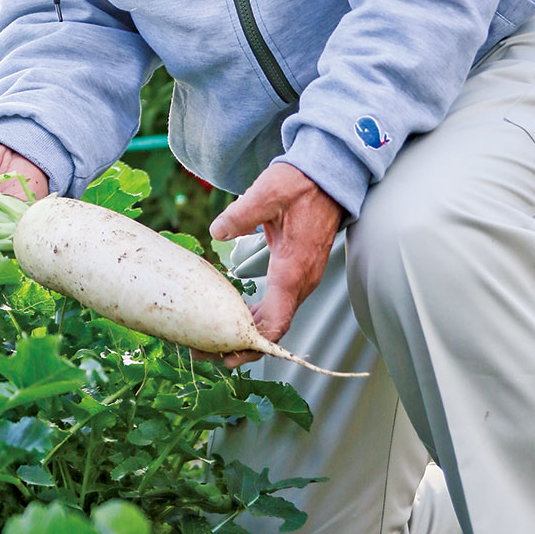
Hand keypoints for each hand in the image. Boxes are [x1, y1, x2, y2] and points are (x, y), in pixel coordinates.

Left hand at [209, 163, 343, 366]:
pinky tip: (236, 313)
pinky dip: (258, 315)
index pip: (275, 324)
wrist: (330, 176)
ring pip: (276, 317)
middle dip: (240, 344)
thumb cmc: (301, 184)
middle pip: (272, 329)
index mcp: (292, 270)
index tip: (225, 357)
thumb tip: (217, 231)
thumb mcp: (268, 193)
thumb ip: (241, 214)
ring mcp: (302, 277)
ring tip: (215, 336)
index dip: (251, 346)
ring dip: (247, 331)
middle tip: (204, 350)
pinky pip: (279, 303)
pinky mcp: (298, 271)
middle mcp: (301, 281)